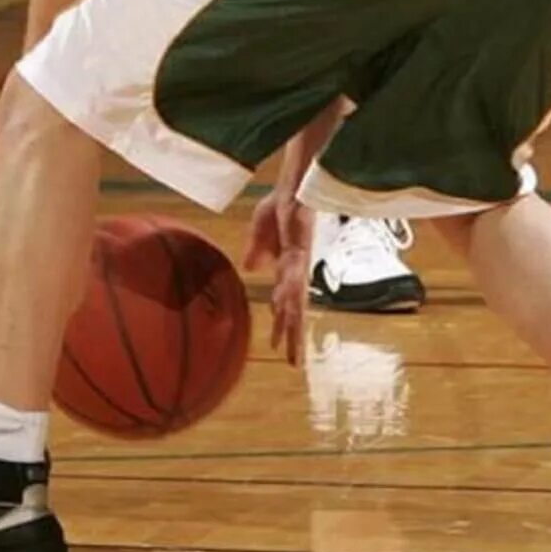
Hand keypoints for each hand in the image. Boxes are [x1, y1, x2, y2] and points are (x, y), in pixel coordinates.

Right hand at [244, 191, 311, 366]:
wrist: (292, 187)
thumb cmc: (279, 205)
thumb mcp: (260, 232)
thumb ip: (256, 251)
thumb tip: (251, 269)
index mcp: (286, 270)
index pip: (283, 304)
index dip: (279, 325)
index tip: (275, 346)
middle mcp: (296, 272)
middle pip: (294, 311)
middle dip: (292, 337)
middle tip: (292, 364)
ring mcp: (299, 264)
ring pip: (296, 302)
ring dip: (293, 327)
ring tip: (292, 350)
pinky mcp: (299, 252)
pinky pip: (292, 279)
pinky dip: (289, 297)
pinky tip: (283, 311)